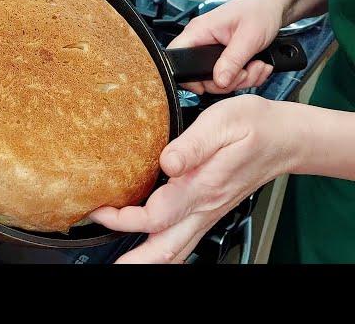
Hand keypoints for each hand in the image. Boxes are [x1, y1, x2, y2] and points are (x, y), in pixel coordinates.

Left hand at [90, 94, 305, 263]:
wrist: (286, 138)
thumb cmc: (255, 126)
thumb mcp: (223, 122)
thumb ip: (192, 144)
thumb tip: (167, 162)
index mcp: (202, 187)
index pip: (155, 216)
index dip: (122, 219)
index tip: (99, 211)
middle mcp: (204, 207)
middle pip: (164, 250)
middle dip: (133, 260)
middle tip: (105, 258)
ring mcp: (208, 213)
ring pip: (176, 251)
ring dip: (148, 260)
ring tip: (123, 262)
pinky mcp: (210, 210)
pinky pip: (184, 241)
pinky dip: (163, 250)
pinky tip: (149, 245)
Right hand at [169, 0, 286, 94]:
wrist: (273, 6)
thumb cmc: (260, 10)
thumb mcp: (248, 38)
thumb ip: (232, 61)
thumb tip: (219, 81)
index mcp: (199, 30)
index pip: (176, 57)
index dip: (187, 76)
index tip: (209, 84)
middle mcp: (202, 40)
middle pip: (200, 76)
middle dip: (227, 81)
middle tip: (245, 73)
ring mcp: (211, 49)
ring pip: (217, 79)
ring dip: (240, 79)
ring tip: (255, 66)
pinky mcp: (222, 56)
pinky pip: (227, 75)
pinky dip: (245, 76)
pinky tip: (255, 65)